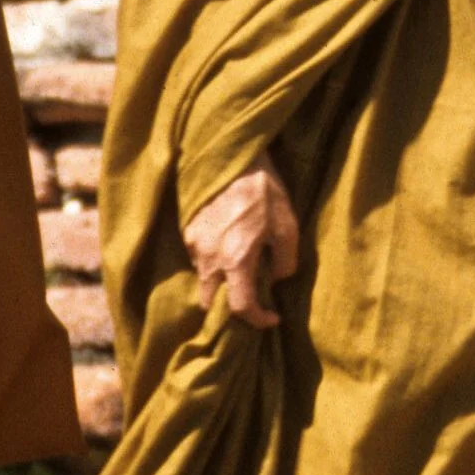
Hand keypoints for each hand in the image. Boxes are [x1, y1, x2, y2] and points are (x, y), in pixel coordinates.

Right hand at [185, 159, 298, 330]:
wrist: (231, 154)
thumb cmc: (264, 190)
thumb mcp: (287, 227)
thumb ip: (285, 262)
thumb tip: (276, 279)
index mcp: (236, 259)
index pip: (240, 308)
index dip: (258, 320)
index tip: (273, 316)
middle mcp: (209, 257)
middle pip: (210, 303)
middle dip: (229, 308)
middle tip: (251, 299)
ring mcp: (193, 244)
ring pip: (203, 280)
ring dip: (221, 283)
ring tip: (241, 268)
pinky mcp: (187, 230)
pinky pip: (198, 259)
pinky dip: (213, 263)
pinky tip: (229, 247)